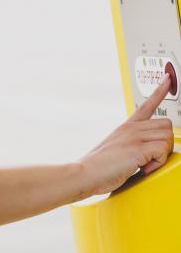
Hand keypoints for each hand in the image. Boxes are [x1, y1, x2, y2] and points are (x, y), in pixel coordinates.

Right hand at [77, 74, 174, 195]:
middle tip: (151, 158)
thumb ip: (133, 146)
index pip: (147, 105)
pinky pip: (163, 151)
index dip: (159, 91)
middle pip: (166, 125)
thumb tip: (149, 153)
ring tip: (144, 165)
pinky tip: (143, 168)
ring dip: (161, 156)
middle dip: (165, 143)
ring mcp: (134, 136)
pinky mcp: (138, 147)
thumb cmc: (98, 168)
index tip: (167, 79)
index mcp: (126, 127)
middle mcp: (131, 128)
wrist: (85, 173)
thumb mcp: (117, 151)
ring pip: (168, 138)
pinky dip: (157, 164)